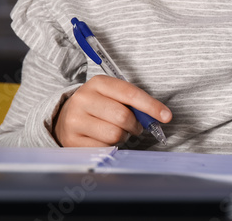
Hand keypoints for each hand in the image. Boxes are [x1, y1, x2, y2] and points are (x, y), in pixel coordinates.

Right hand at [53, 75, 171, 147]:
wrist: (65, 118)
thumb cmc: (98, 106)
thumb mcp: (112, 95)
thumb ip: (133, 102)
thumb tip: (159, 116)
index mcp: (97, 83)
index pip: (130, 93)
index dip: (151, 106)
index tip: (166, 116)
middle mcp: (83, 99)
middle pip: (123, 116)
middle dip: (135, 125)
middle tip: (135, 127)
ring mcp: (75, 121)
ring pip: (114, 134)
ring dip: (123, 136)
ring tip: (117, 131)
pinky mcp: (72, 141)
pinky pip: (103, 148)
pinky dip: (110, 146)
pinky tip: (104, 139)